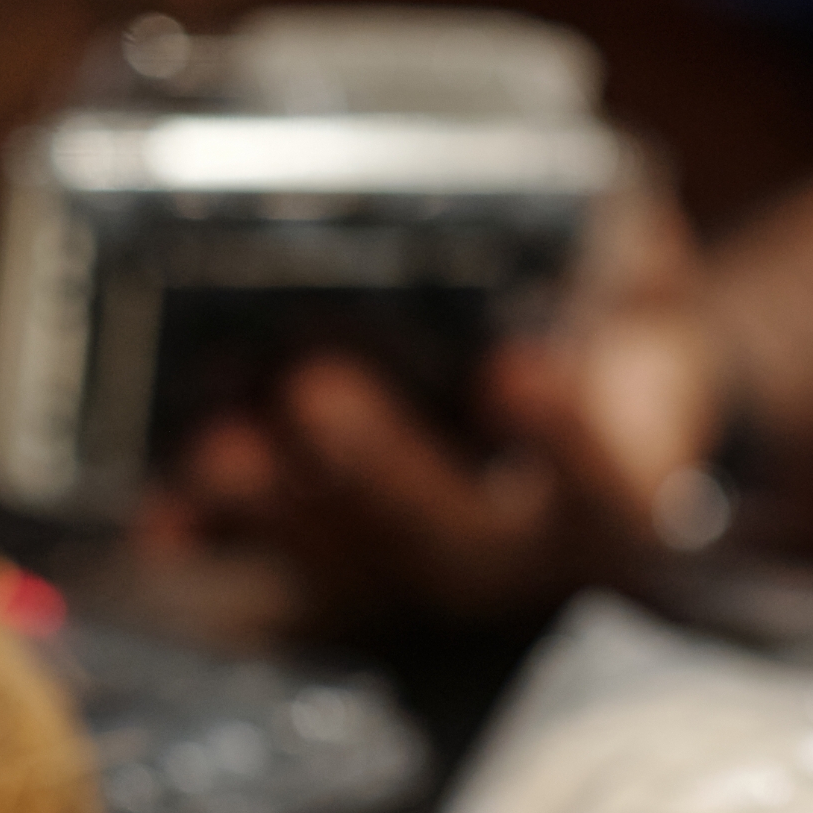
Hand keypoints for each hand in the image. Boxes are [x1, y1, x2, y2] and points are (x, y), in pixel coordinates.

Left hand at [133, 187, 728, 631]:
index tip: (518, 367)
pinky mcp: (341, 583)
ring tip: (223, 442)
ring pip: (353, 568)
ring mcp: (423, 580)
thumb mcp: (648, 303)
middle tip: (317, 385)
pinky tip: (164, 516)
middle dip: (379, 467)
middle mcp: (517, 560)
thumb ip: (640, 272)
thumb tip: (616, 226)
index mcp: (612, 497)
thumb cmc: (607, 350)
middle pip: (454, 541)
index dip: (564, 436)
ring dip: (279, 508)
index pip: (605, 481)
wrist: (576, 428)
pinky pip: (269, 586)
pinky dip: (213, 550)